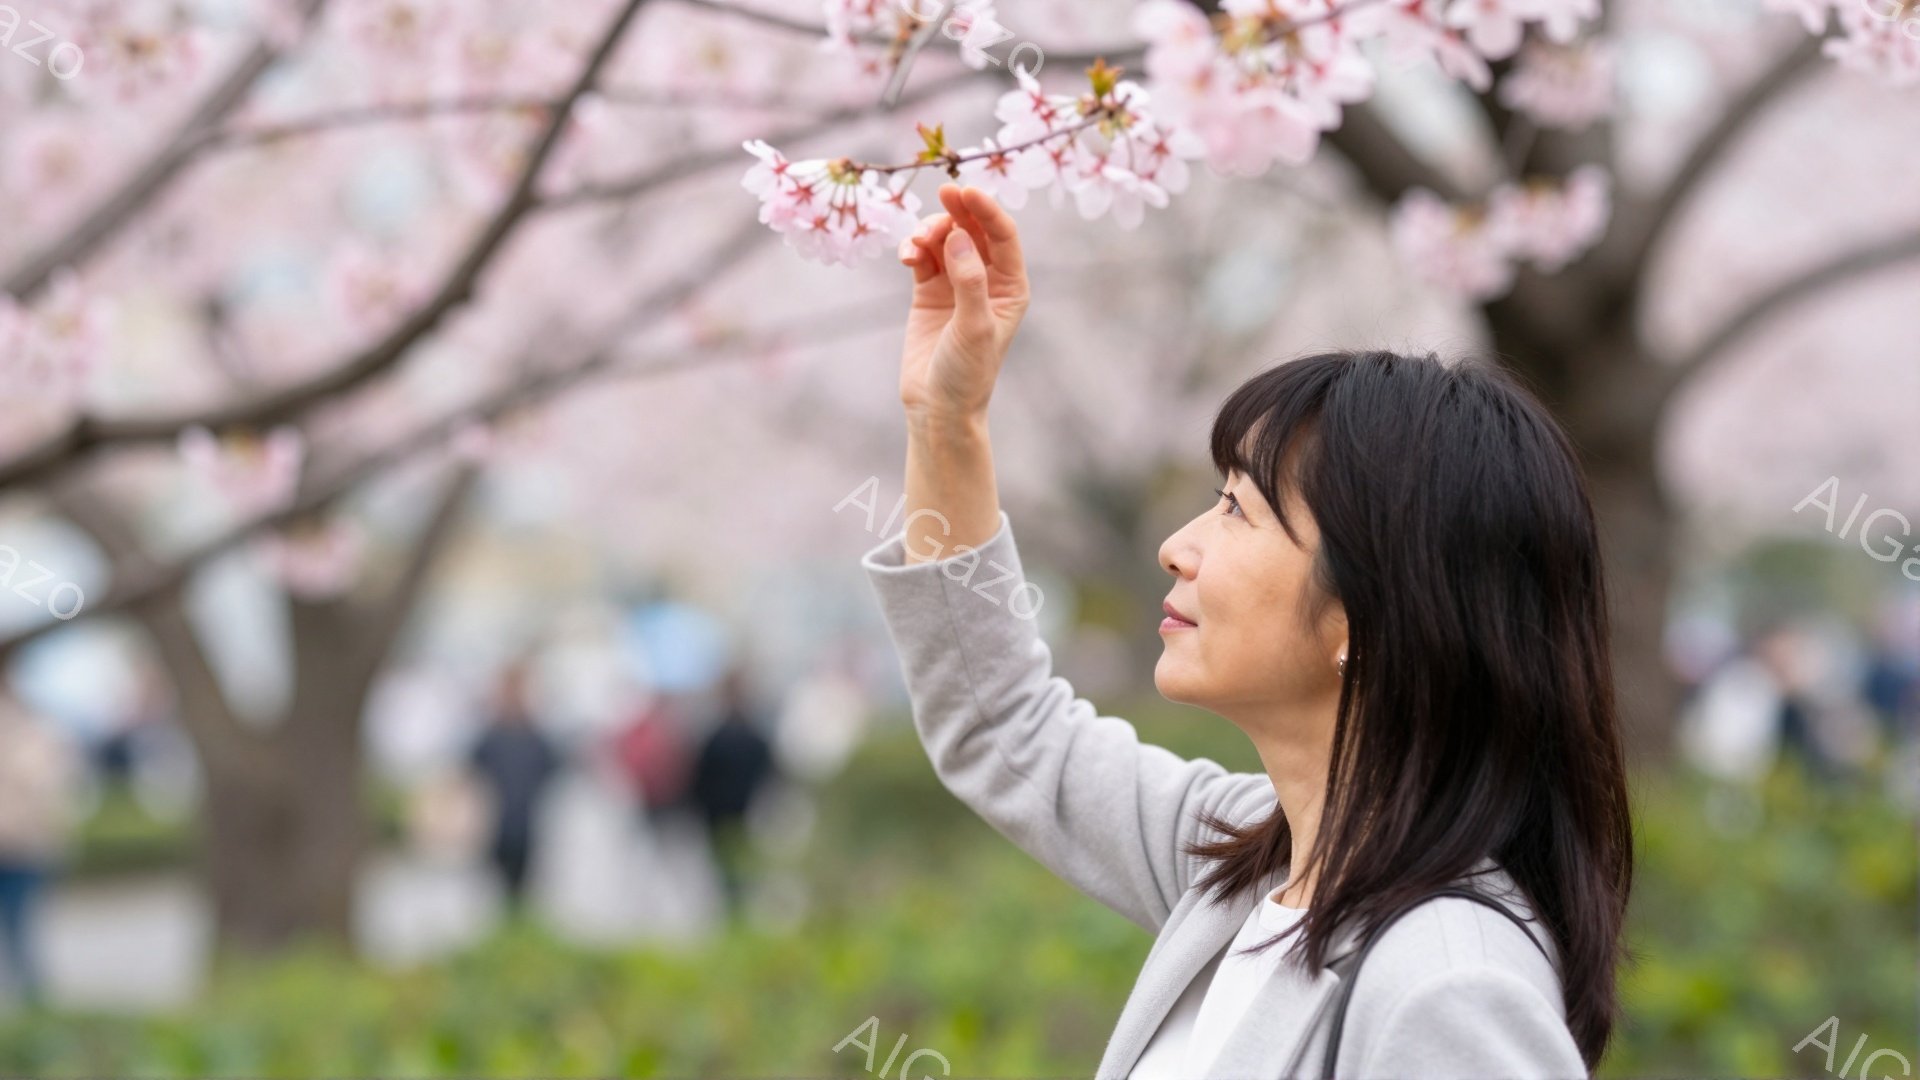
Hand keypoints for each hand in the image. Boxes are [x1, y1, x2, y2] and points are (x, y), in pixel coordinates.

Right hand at [895, 184, 1029, 429]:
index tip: (964, 191)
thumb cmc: (967, 373)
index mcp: (1011, 287)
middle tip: (942, 195)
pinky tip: (907, 257)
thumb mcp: (974, 327)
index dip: (986, 209)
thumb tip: (957, 237)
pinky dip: (913, 248)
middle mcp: (986, 280)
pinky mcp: (928, 292)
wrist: (937, 408)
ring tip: (916, 244)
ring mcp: (956, 283)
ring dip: (930, 231)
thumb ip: (969, 280)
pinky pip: (922, 256)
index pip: (1003, 236)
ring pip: (944, 238)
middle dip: (958, 211)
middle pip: (974, 230)